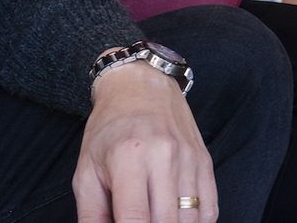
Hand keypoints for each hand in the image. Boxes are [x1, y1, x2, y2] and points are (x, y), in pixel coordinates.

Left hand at [74, 63, 216, 222]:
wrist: (141, 87)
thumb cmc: (110, 129)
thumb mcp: (86, 171)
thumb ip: (91, 214)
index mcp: (129, 158)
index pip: (135, 219)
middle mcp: (164, 157)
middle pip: (167, 222)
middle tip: (139, 222)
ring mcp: (189, 159)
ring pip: (191, 219)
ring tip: (157, 219)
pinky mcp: (205, 162)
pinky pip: (210, 209)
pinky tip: (179, 221)